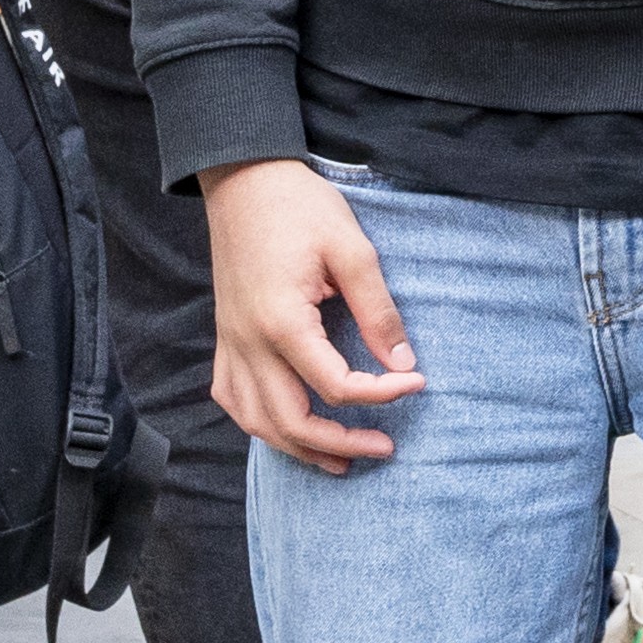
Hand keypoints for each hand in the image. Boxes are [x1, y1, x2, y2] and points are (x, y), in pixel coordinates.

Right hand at [202, 159, 423, 475]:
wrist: (244, 181)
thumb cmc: (300, 208)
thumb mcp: (353, 250)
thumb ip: (378, 311)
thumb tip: (404, 362)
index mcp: (282, 323)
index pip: (335, 385)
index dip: (382, 394)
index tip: (418, 383)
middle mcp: (248, 344)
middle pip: (290, 421)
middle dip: (340, 444)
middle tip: (384, 448)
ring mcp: (230, 344)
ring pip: (255, 421)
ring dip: (297, 448)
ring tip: (340, 461)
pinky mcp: (224, 339)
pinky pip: (233, 400)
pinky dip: (260, 424)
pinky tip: (287, 429)